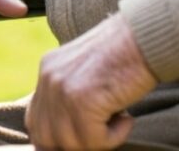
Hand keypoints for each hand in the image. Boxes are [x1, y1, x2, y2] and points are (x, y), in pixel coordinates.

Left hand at [25, 12, 156, 149]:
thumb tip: (64, 137)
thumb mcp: (84, 72)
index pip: (35, 122)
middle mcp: (49, 78)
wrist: (143, 38)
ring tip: (118, 116)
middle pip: (45, 137)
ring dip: (99, 140)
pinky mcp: (81, 100)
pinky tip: (127, 116)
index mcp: (47, 70)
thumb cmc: (124, 58)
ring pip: (71, 144)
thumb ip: (67, 97)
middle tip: (102, 129)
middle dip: (75, 143)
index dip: (57, 138)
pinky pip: (95, 142)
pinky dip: (116, 136)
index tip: (84, 137)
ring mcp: (62, 88)